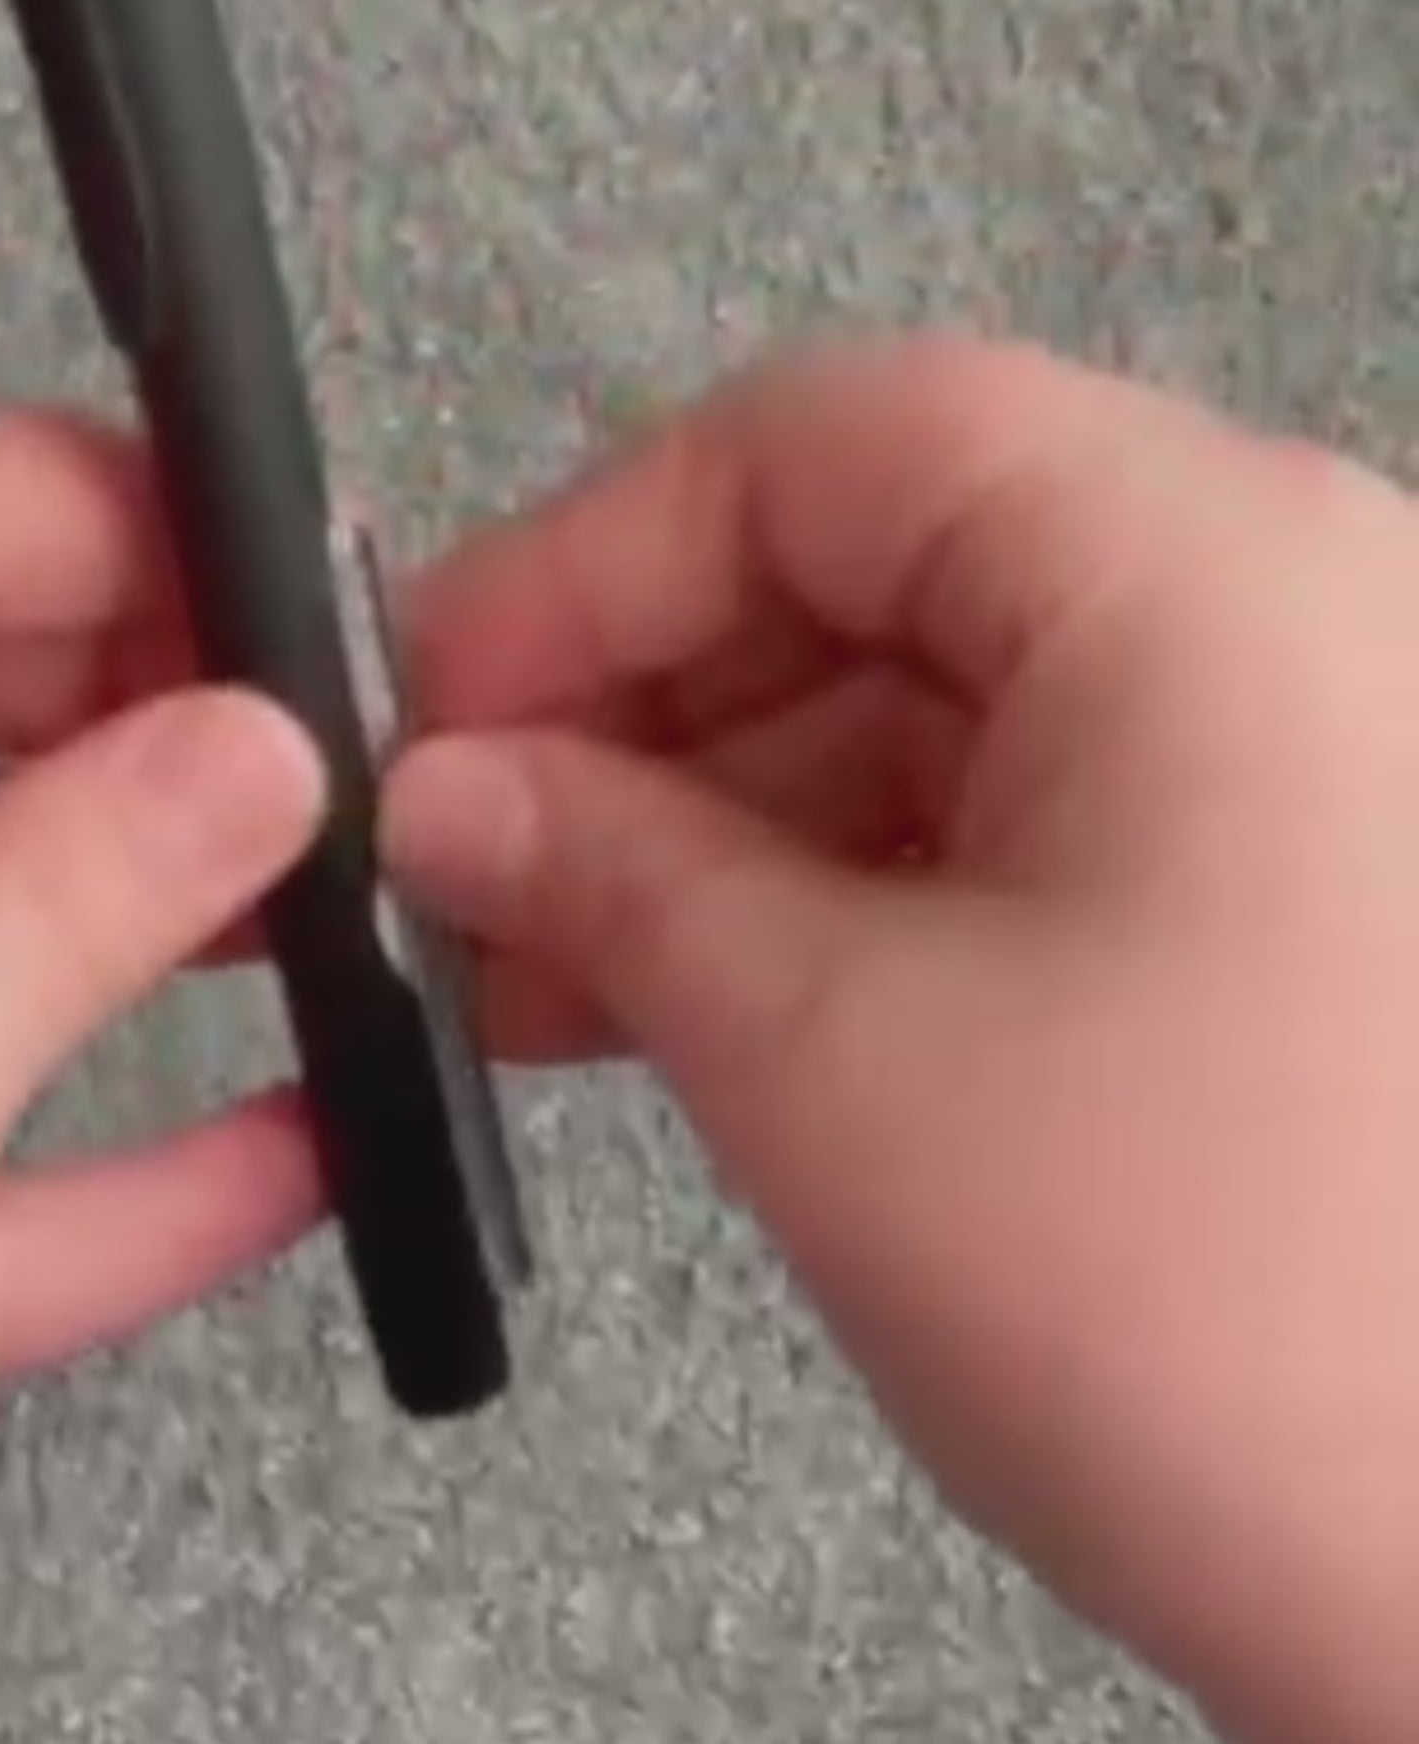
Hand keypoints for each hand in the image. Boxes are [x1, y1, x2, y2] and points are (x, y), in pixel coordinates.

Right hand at [389, 337, 1418, 1743]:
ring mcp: (1319, 767)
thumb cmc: (1197, 1304)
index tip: (423, 717)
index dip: (586, 560)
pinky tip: (690, 1015)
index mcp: (1198, 563)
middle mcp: (1286, 611)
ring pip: (951, 712)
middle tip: (453, 868)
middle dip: (642, 713)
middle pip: (888, 562)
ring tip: (528, 982)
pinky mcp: (1313, 918)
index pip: (824, 439)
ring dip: (726, 829)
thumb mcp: (831, 1054)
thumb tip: (439, 789)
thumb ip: (607, 872)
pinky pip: (1039, 834)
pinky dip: (857, 904)